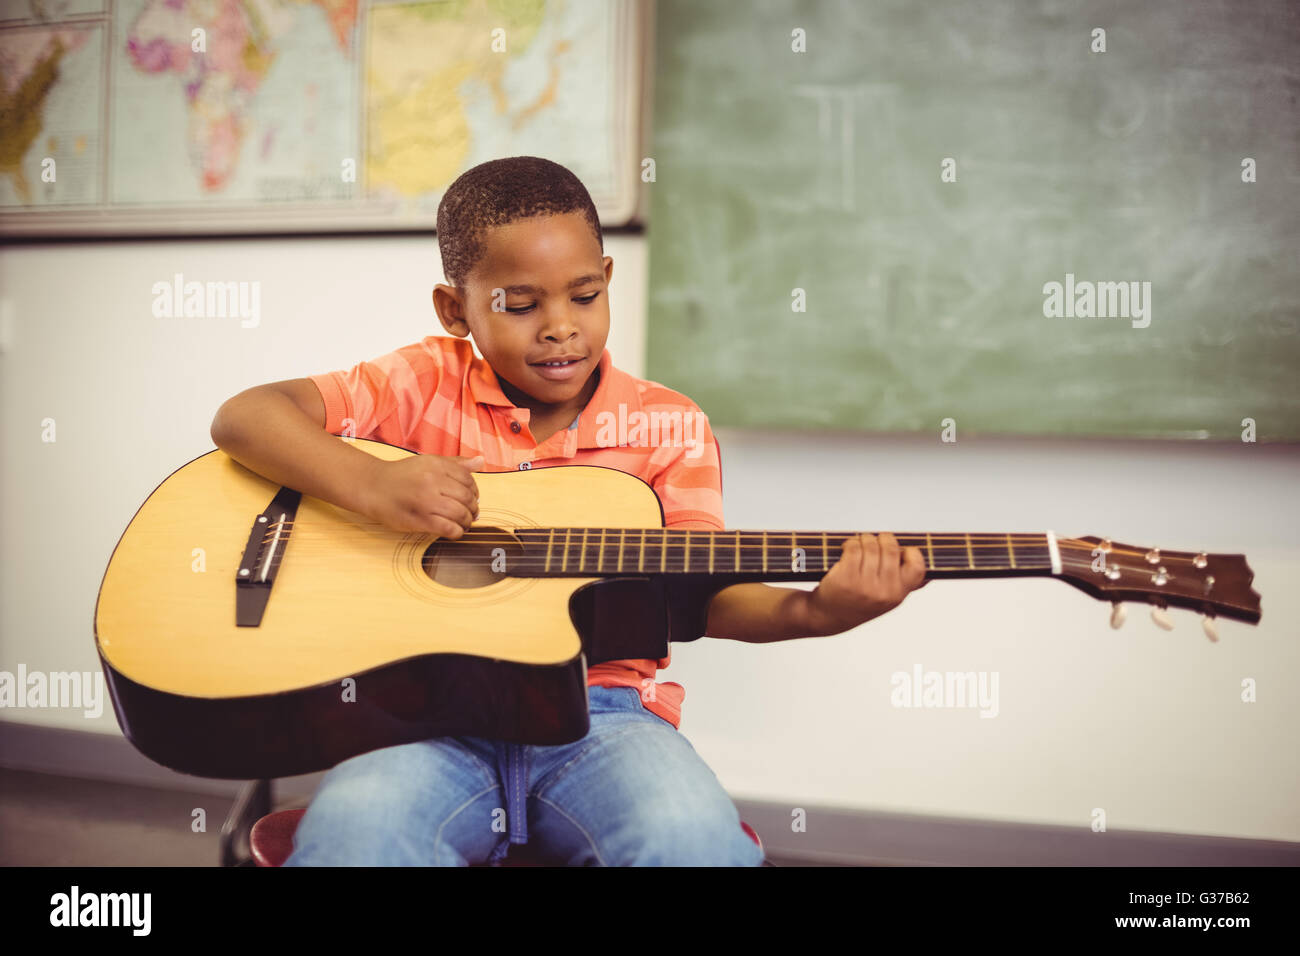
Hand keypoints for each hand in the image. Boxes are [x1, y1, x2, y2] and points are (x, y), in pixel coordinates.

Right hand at [359, 453, 482, 537]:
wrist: (373, 487)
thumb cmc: (402, 476)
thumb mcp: (428, 462)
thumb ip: (455, 463)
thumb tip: (480, 462)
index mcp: (436, 465)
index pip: (468, 479)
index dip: (475, 491)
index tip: (473, 498)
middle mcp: (432, 481)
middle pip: (466, 497)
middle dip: (473, 508)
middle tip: (472, 513)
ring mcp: (426, 501)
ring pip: (460, 514)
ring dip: (467, 521)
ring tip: (465, 523)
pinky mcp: (419, 519)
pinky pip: (447, 528)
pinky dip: (456, 532)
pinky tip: (454, 531)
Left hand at [800, 533, 926, 635]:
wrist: (827, 617)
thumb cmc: (859, 603)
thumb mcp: (886, 600)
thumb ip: (905, 586)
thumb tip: (930, 576)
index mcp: (898, 595)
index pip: (917, 565)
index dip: (909, 552)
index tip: (899, 552)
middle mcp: (883, 591)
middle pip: (891, 548)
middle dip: (882, 539)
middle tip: (874, 542)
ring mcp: (864, 584)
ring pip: (871, 544)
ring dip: (864, 539)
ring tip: (859, 545)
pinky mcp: (845, 576)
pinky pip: (854, 547)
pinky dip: (851, 542)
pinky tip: (847, 548)